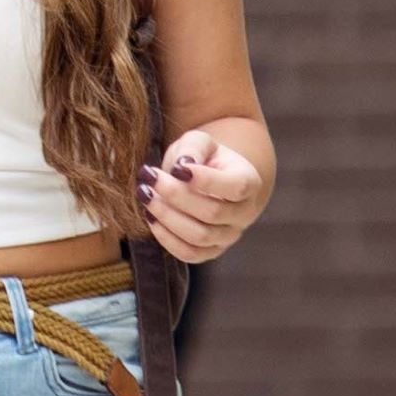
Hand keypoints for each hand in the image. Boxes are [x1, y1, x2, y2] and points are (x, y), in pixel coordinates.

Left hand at [139, 128, 269, 262]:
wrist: (206, 179)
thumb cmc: (203, 158)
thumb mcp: (199, 142)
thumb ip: (193, 148)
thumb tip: (182, 165)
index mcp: (250, 182)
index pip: (236, 187)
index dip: (206, 180)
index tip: (176, 168)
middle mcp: (245, 214)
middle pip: (213, 213)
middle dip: (176, 196)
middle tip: (149, 177)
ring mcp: (229, 236)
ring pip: (200, 237)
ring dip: (167, 216)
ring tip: (145, 194)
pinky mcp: (210, 251)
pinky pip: (189, 254)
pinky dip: (166, 238)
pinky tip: (150, 215)